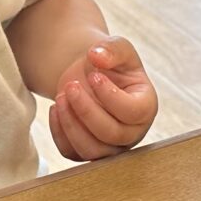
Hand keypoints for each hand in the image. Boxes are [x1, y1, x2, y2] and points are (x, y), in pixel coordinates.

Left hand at [48, 36, 157, 161]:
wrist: (91, 74)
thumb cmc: (109, 62)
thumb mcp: (117, 47)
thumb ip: (112, 48)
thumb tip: (97, 56)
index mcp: (146, 107)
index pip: (132, 112)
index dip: (110, 96)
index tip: (93, 75)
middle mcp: (132, 132)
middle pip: (111, 134)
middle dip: (86, 110)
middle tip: (71, 86)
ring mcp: (111, 147)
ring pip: (92, 151)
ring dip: (71, 125)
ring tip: (60, 98)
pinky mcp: (88, 151)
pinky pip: (72, 153)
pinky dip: (59, 133)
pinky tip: (55, 109)